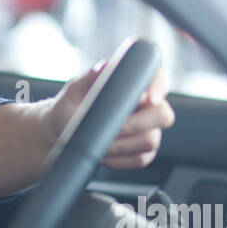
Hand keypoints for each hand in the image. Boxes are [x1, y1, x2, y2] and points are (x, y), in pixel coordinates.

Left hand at [44, 61, 174, 169]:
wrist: (62, 132)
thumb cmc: (70, 106)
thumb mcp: (74, 90)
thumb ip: (89, 78)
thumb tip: (104, 68)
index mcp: (134, 83)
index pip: (158, 76)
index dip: (159, 86)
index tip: (148, 98)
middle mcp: (147, 106)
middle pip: (164, 115)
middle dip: (137, 124)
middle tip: (113, 127)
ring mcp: (148, 130)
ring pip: (151, 141)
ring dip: (122, 145)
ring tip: (99, 141)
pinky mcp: (143, 152)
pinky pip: (141, 159)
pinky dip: (119, 159)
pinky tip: (103, 154)